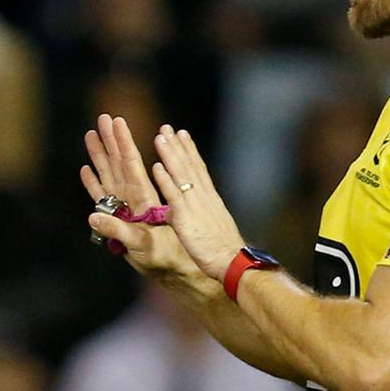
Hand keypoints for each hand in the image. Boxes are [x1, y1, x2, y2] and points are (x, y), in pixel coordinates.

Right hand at [81, 114, 200, 288]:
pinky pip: (104, 196)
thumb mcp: (141, 245)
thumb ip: (118, 230)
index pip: (131, 163)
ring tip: (90, 135)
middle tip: (103, 117)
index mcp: (142, 199)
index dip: (123, 142)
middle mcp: (133, 198)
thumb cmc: (164, 258)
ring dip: (101, 155)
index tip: (118, 121)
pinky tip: (86, 169)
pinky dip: (95, 182)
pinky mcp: (120, 218)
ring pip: (111, 174)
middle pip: (120, 163)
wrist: (174, 270)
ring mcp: (125, 207)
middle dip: (112, 140)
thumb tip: (93, 215)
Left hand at [149, 126, 249, 280]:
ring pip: (181, 175)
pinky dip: (165, 180)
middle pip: (189, 166)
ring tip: (159, 137)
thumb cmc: (223, 251)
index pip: (198, 169)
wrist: (233, 262)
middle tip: (168, 127)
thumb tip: (184, 211)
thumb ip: (199, 214)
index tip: (182, 135)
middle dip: (178, 145)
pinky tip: (156, 166)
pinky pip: (174, 195)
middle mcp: (203, 197)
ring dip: (170, 155)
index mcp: (210, 199)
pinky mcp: (186, 218)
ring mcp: (195, 206)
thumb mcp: (212, 226)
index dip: (189, 151)